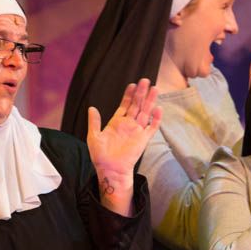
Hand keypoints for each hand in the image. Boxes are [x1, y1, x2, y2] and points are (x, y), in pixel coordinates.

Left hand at [87, 79, 161, 213]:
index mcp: (117, 122)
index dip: (129, 95)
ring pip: (146, 113)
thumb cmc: (100, 155)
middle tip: (145, 80)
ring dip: (150, 101)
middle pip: (137, 105)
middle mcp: (129, 124)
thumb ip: (94, 122)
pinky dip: (156, 119)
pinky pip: (152, 127)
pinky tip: (159, 109)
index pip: (125, 105)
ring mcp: (137, 131)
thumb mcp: (93, 136)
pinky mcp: (143, 139)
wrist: (110, 169)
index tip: (132, 85)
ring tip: (155, 89)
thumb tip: (92, 108)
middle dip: (141, 93)